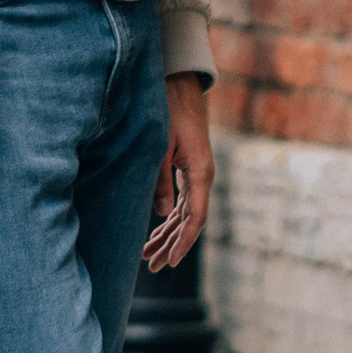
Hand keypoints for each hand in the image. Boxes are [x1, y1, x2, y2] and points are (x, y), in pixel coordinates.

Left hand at [144, 73, 213, 271]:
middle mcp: (202, 175)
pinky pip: (182, 199)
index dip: (183, 243)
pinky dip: (169, 216)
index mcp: (200, 172)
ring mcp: (196, 171)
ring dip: (168, 233)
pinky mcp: (188, 165)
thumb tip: (162, 214)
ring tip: (149, 254)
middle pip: (190, 220)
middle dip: (172, 245)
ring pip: (185, 211)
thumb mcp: (159, 148)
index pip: (195, 218)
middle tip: (153, 268)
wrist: (178, 85)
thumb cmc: (168, 112)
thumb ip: (160, 181)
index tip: (171, 262)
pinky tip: (157, 228)